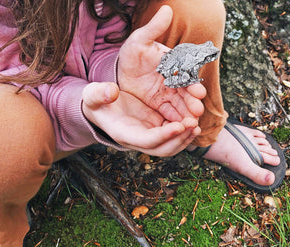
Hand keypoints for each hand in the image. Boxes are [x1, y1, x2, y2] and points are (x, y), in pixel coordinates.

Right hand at [82, 82, 200, 155]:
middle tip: (193, 125)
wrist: (101, 107)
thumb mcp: (93, 95)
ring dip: (185, 138)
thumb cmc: (96, 102)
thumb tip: (111, 91)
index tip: (180, 126)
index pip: (146, 141)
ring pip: (170, 145)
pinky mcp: (154, 127)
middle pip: (162, 149)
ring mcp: (148, 135)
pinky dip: (184, 131)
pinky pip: (172, 135)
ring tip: (196, 125)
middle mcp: (137, 139)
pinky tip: (193, 120)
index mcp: (123, 133)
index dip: (163, 136)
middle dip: (179, 140)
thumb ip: (100, 94)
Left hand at [117, 5, 206, 121]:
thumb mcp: (139, 40)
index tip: (198, 91)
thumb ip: (153, 28)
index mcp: (173, 66)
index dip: (191, 83)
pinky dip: (175, 121)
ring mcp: (167, 95)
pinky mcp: (160, 106)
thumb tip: (166, 9)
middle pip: (186, 93)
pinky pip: (169, 115)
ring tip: (191, 124)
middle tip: (198, 110)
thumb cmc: (132, 53)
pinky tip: (178, 129)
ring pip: (180, 106)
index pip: (185, 75)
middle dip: (192, 102)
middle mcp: (174, 81)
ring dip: (186, 114)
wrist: (120, 72)